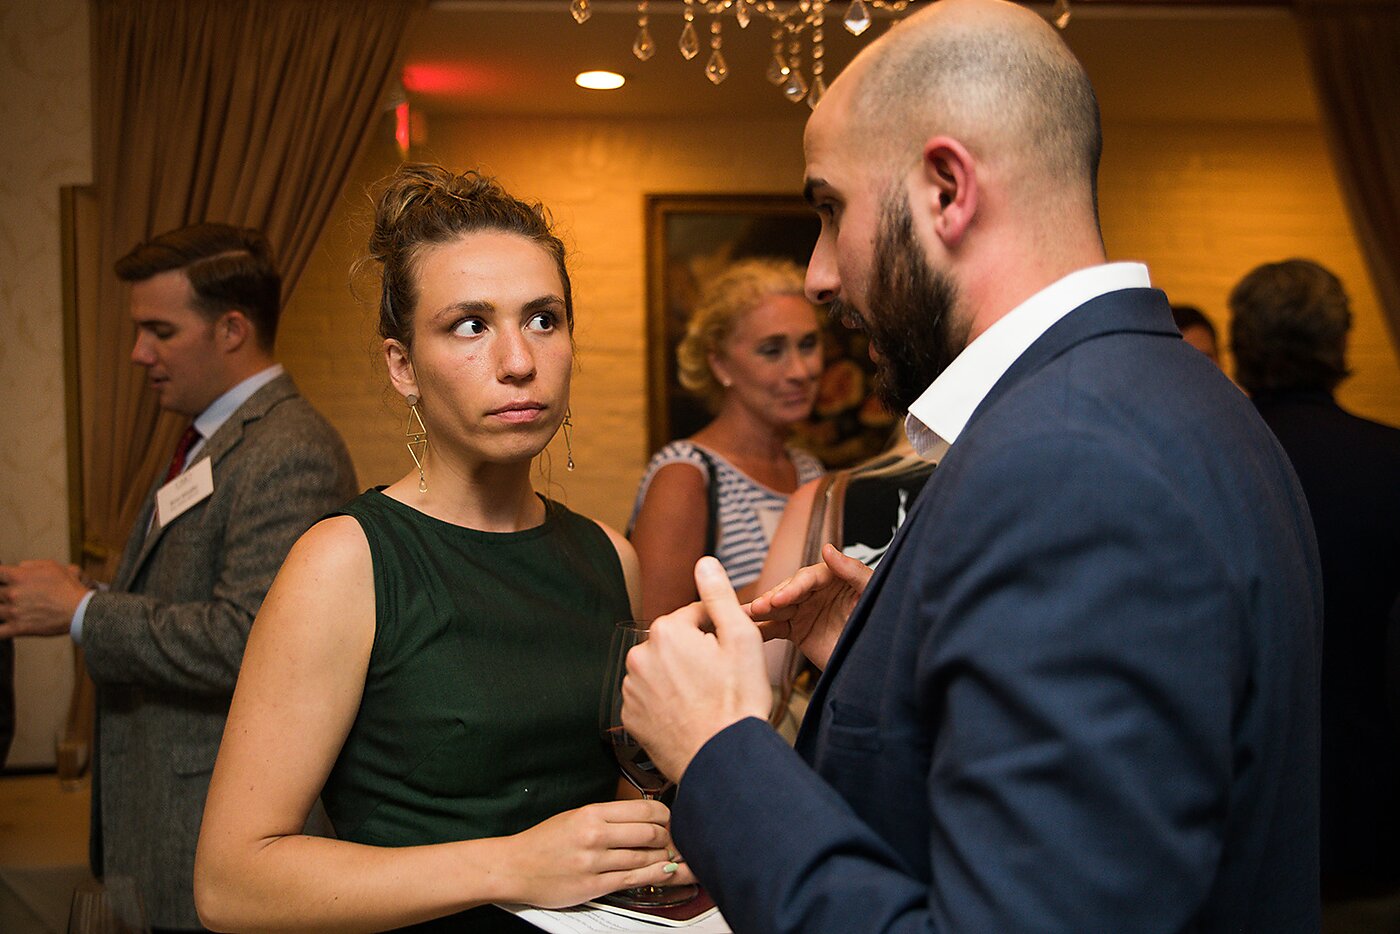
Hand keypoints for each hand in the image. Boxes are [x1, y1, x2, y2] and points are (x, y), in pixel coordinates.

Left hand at [0, 560, 90, 638]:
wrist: (80, 610)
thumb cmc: (69, 588)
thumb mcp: (53, 567)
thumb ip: (31, 564)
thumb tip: (19, 566)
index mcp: (18, 577)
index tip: (1, 580)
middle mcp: (12, 593)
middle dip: (0, 594)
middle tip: (9, 596)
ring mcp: (13, 612)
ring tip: (5, 610)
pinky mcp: (18, 628)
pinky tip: (1, 627)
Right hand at [498, 798, 696, 907]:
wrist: (516, 867)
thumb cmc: (546, 841)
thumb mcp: (576, 816)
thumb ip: (610, 818)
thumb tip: (647, 820)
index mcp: (592, 813)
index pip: (645, 809)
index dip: (666, 816)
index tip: (672, 821)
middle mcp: (595, 835)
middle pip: (651, 833)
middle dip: (670, 839)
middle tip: (676, 841)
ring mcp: (595, 862)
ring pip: (646, 858)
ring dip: (666, 858)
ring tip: (676, 857)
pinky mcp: (594, 885)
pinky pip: (635, 880)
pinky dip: (656, 875)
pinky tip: (668, 872)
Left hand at [622, 557, 772, 781]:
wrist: (722, 759)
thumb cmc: (736, 700)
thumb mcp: (740, 638)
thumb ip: (718, 595)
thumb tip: (704, 562)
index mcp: (665, 631)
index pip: (693, 617)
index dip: (717, 633)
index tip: (729, 656)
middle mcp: (639, 656)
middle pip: (674, 643)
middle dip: (694, 654)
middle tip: (718, 680)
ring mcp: (630, 689)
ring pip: (660, 670)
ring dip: (678, 677)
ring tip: (703, 700)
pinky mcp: (629, 718)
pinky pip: (649, 698)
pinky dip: (665, 702)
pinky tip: (687, 715)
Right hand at [746, 543, 871, 670]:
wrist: (876, 663)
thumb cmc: (881, 623)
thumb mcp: (872, 595)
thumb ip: (854, 571)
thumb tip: (828, 549)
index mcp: (834, 578)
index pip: (808, 578)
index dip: (793, 588)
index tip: (780, 598)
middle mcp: (817, 592)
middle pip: (788, 590)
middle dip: (771, 599)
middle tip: (757, 608)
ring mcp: (806, 610)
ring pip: (778, 607)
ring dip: (760, 611)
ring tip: (745, 616)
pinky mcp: (798, 630)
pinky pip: (775, 627)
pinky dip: (760, 629)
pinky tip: (745, 630)